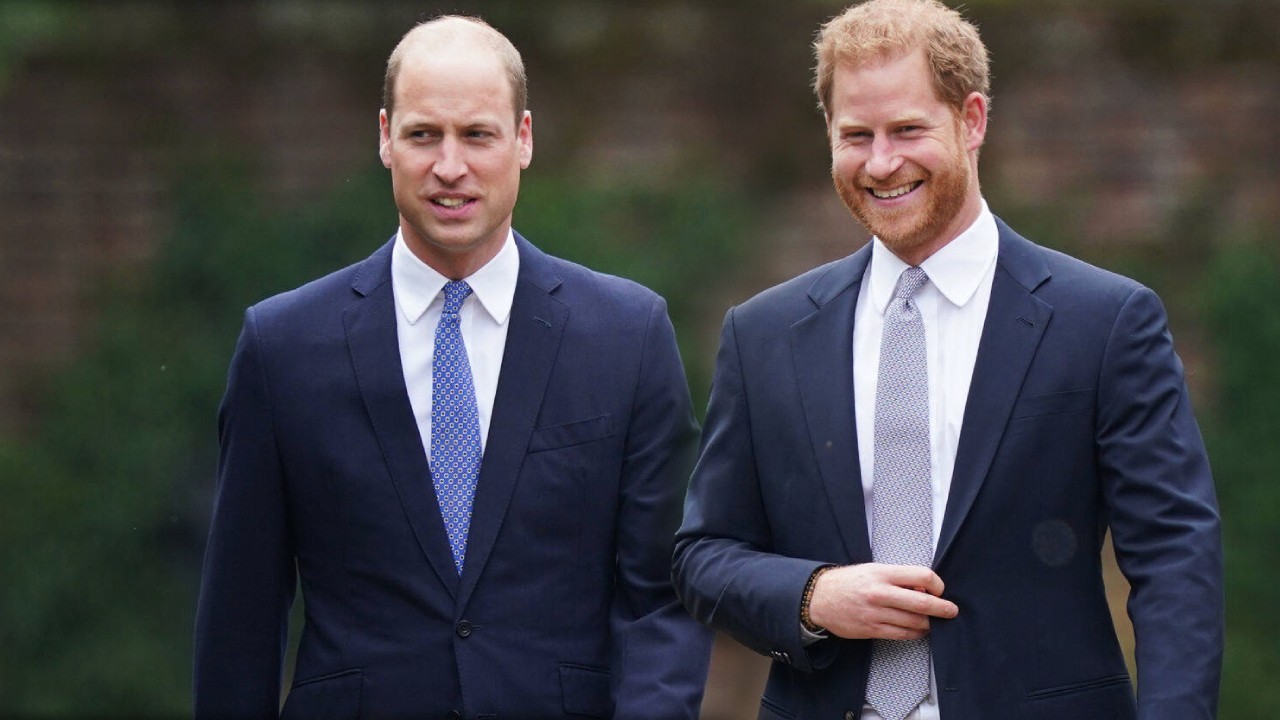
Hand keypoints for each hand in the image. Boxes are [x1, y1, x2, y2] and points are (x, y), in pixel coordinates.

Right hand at [807, 563, 957, 640]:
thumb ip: (898, 578)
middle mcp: (880, 592)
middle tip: (951, 611)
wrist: (819, 598)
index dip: (937, 584)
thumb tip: (924, 588)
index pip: (922, 576)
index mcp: (882, 573)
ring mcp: (876, 613)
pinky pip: (902, 634)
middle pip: (922, 602)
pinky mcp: (871, 629)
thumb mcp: (873, 570)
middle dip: (942, 608)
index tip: (939, 589)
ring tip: (931, 621)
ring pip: (915, 622)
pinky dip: (915, 633)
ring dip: (928, 623)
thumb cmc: (848, 582)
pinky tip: (918, 630)